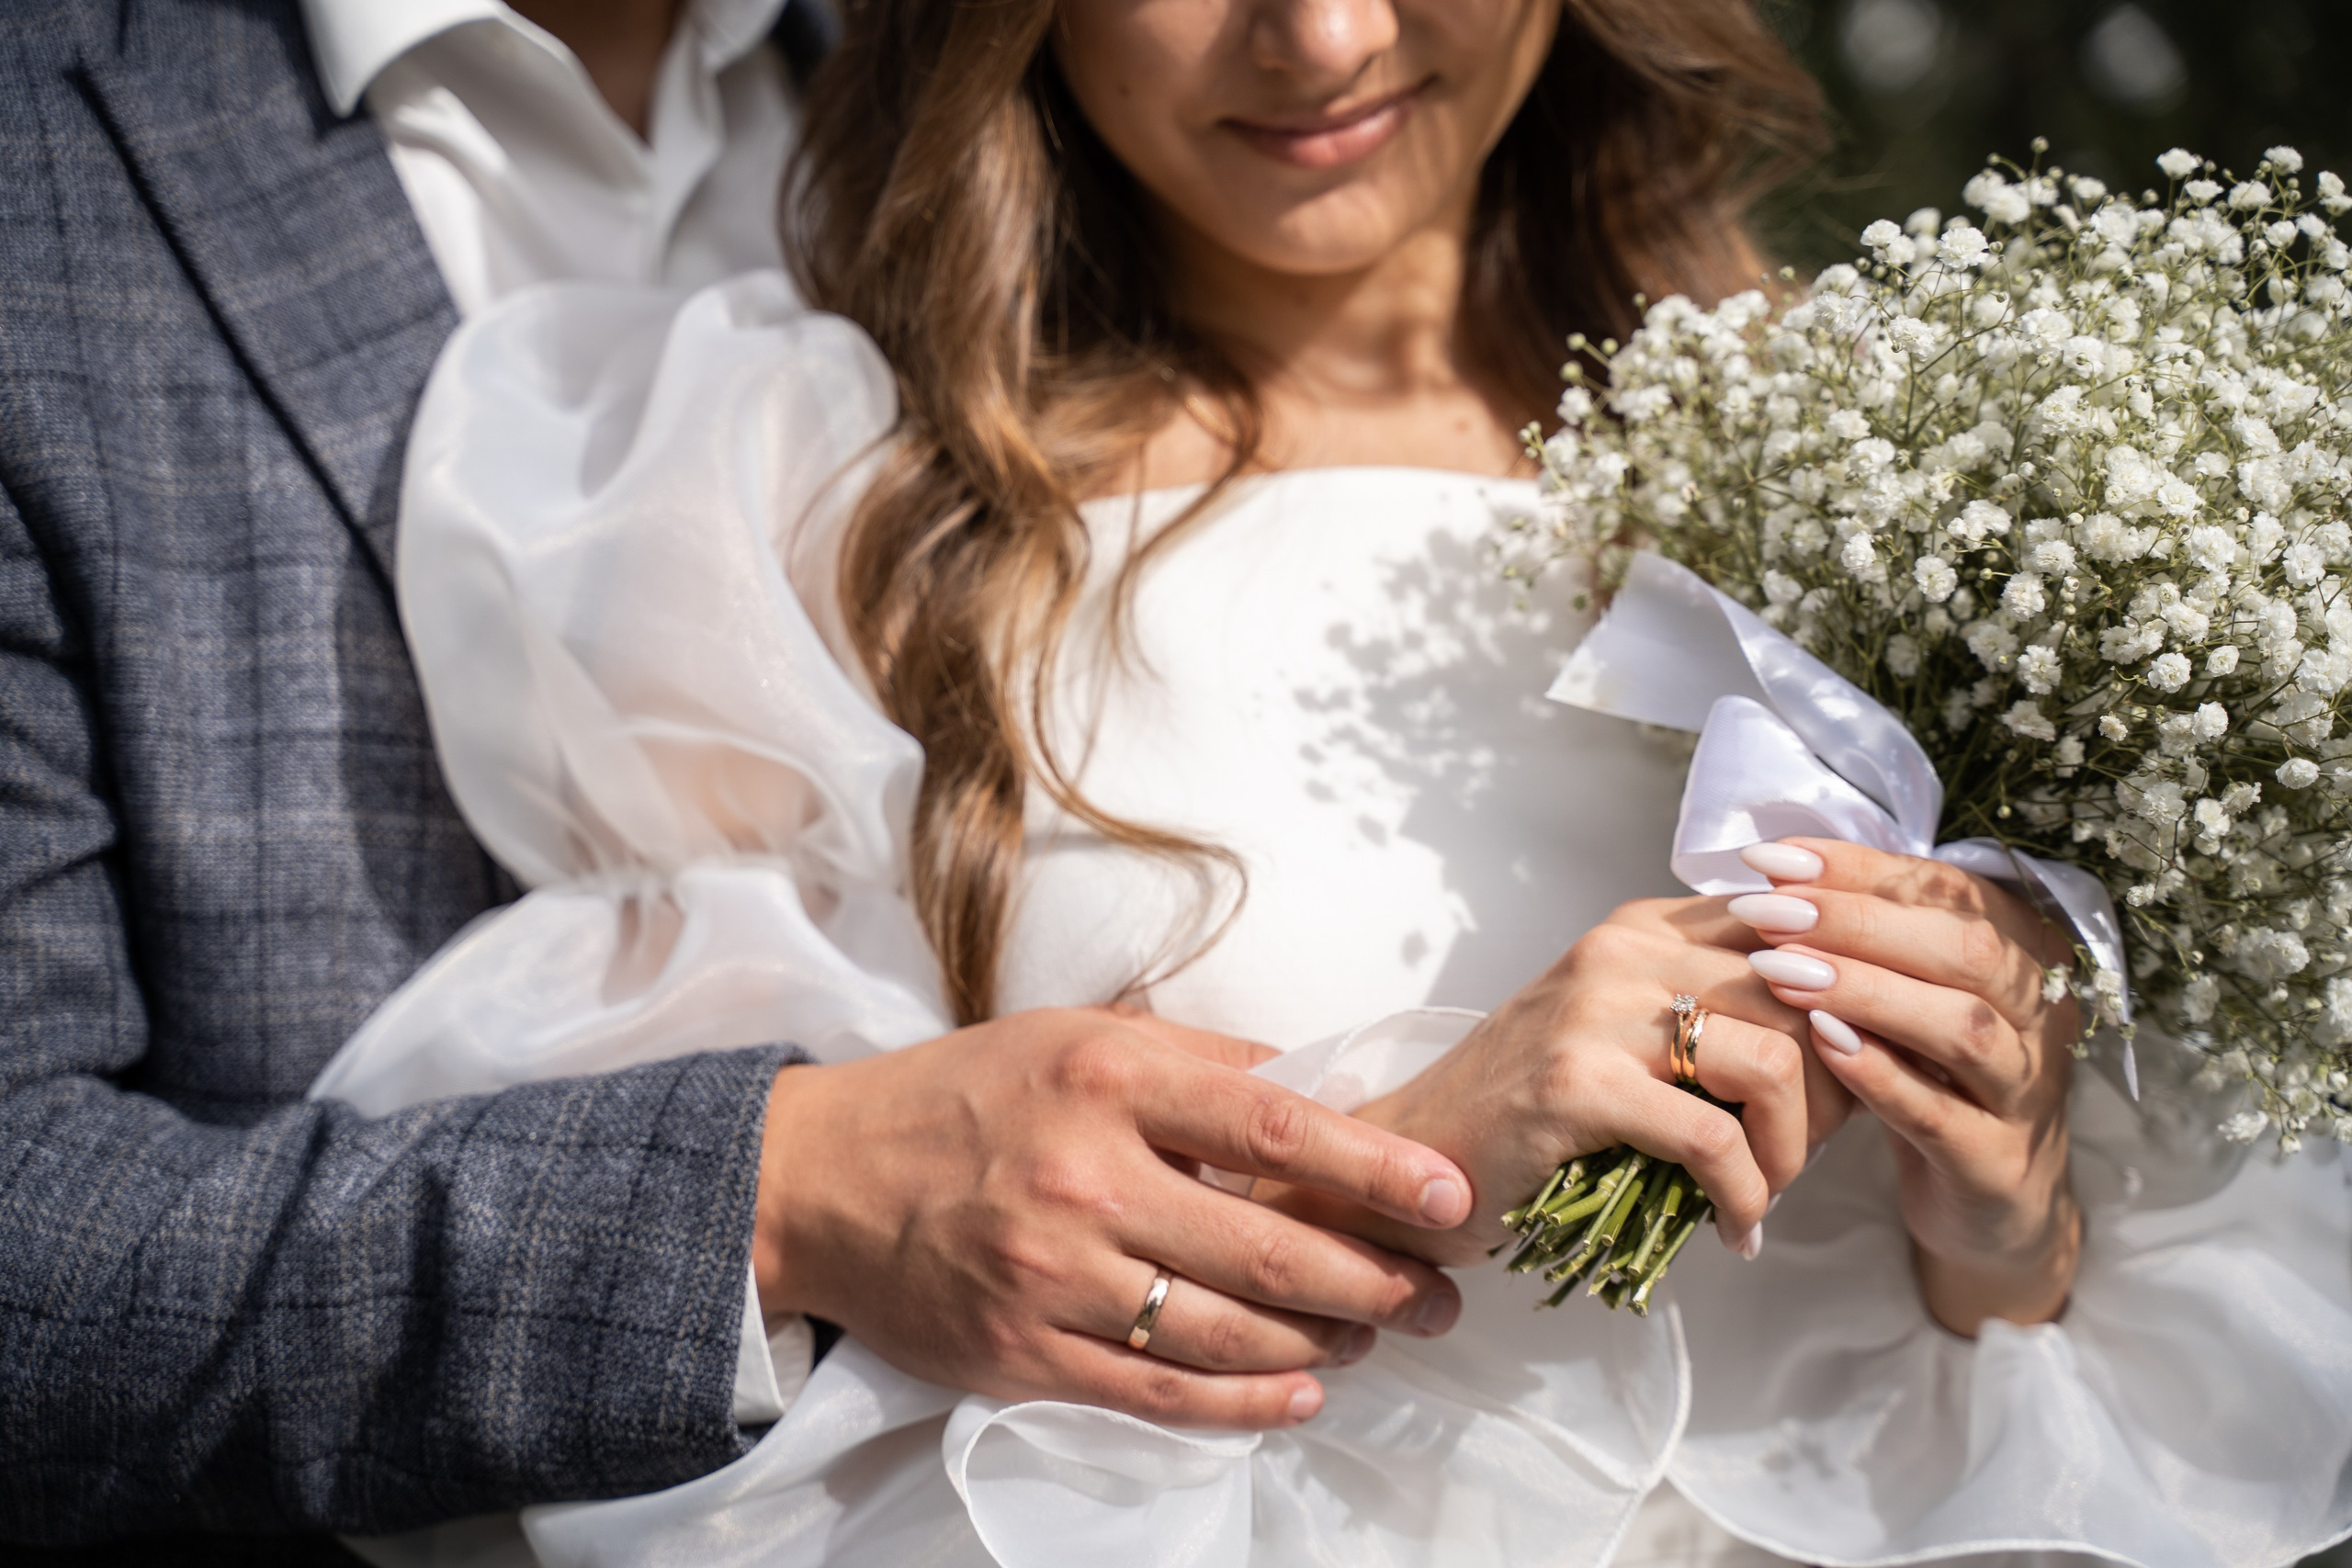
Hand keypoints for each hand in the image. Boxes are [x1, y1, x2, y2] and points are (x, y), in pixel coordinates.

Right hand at [752, 1007, 1472, 1428]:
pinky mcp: (1026, 1354)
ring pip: (1227, 1330)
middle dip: (1379, 1279)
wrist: (819, 1181)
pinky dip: (1244, 1400)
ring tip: (1378, 1336)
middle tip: (1444, 1293)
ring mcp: (1054, 1278)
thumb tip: (1309, 1084)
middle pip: (1270, 1247)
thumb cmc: (960, 1097)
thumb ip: (1193, 1058)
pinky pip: (1161, 1391)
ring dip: (1325, 1341)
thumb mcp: (1072, 1038)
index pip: (1276, 1128)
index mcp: (1106, 1084)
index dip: (1378, 1166)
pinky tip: (1299, 1392)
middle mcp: (1086, 1181)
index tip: (1451, 1193)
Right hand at [1319, 901, 1844, 1267]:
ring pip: (1772, 1062)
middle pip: (1803, 997)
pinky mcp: (1575, 1084)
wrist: (1416, 1154)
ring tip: (1769, 1194)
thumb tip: (1845, 1039)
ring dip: (1794, 1150)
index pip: (1797, 935)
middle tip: (1806, 1158)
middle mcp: (1622, 948)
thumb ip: (1713, 1010)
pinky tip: (1734, 1230)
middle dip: (1833, 1093)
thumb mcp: (1625, 1030)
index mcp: (1643, 926)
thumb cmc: (1530, 1107)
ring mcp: (1595, 1011)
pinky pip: (1713, 1141)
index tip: (1842, 1086)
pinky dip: (1745, 1197)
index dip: (1844, 1012)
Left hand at [1726, 838, 2081, 1335]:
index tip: (1771, 858)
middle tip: (1766, 911)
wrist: (1992, 1203)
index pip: (1948, 892)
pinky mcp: (1998, 1162)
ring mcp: (2027, 1091)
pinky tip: (1820, 1045)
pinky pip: (1941, 1113)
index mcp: (2025, 954)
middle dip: (1857, 922)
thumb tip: (1777, 876)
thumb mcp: (1906, 1001)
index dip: (1859, 868)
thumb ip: (1868, 943)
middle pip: (1965, 949)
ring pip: (1961, 1026)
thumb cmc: (1933, 1078)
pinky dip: (1880, 1075)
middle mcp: (2042, 1014)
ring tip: (1779, 970)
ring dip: (1865, 991)